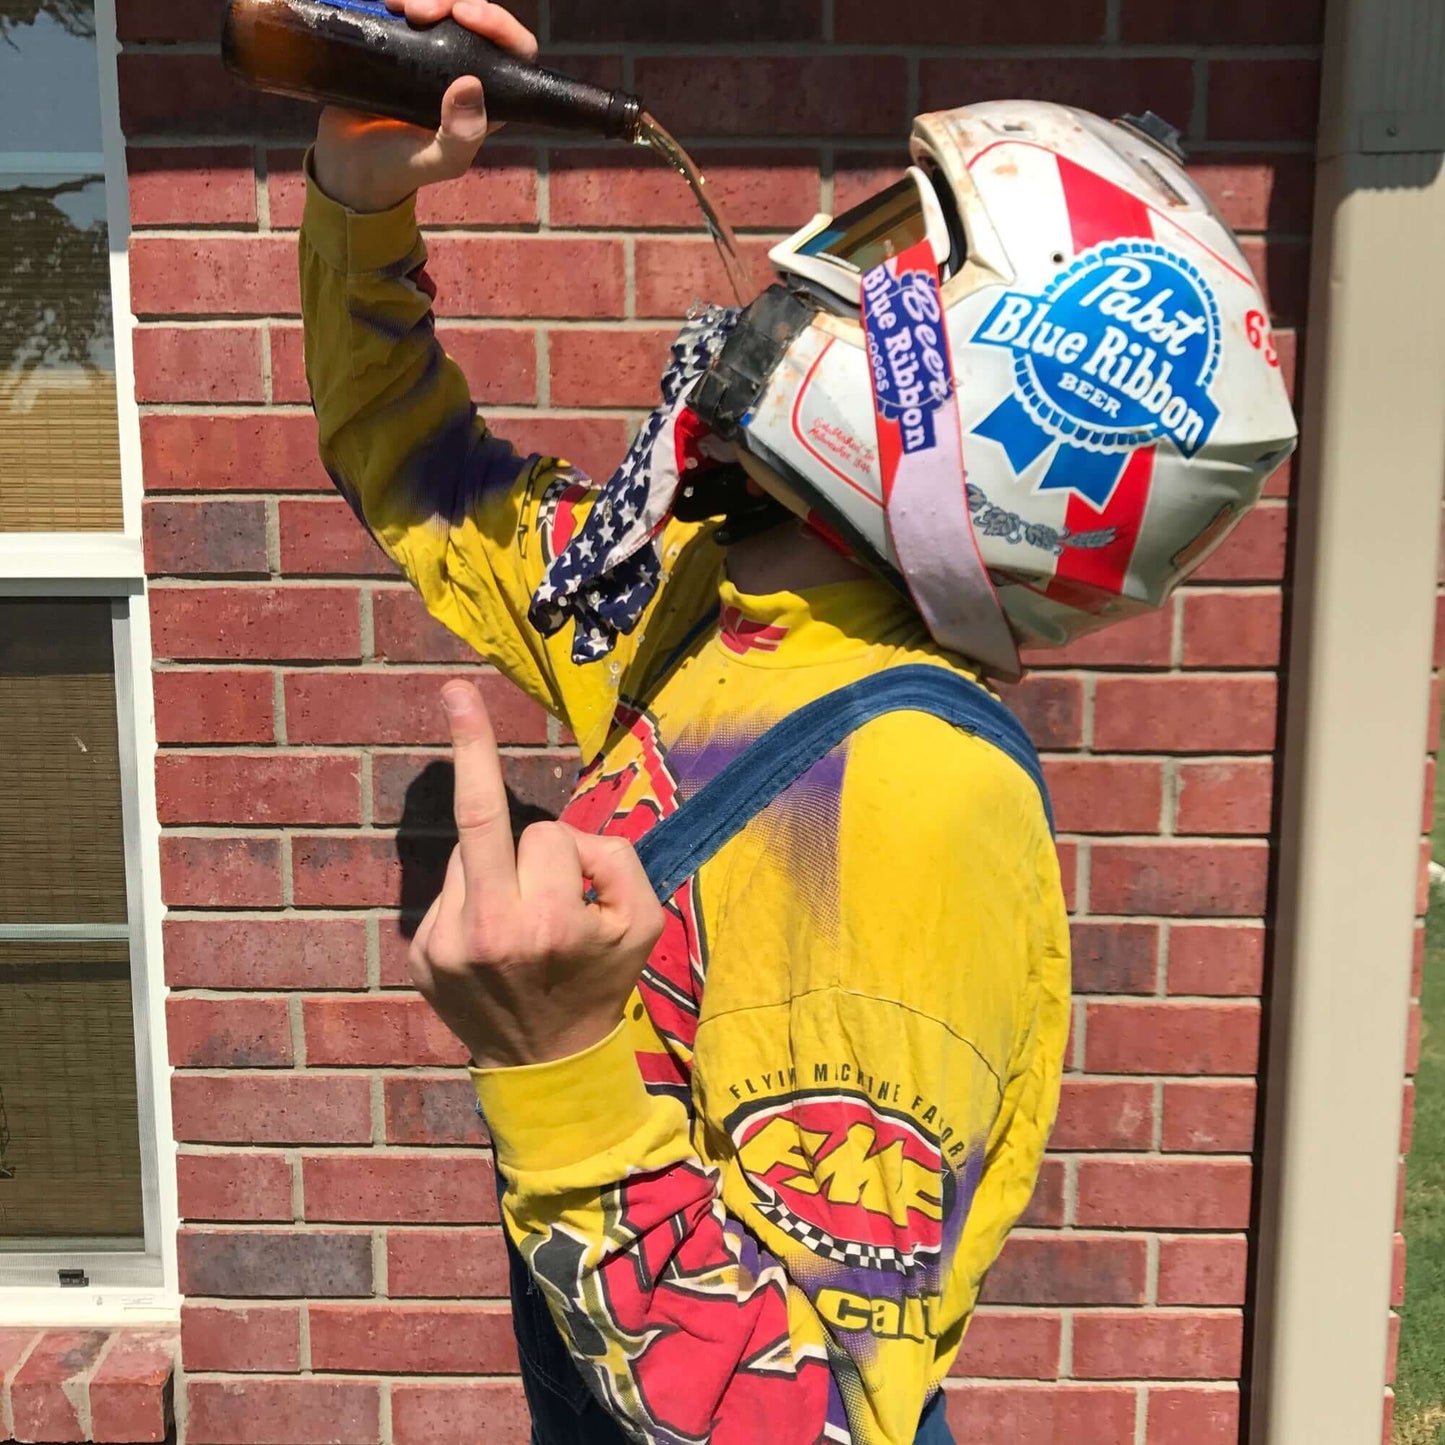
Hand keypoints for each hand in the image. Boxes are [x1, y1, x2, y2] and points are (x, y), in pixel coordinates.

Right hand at [311, 0, 537, 212]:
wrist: (350, 159)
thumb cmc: (402, 164)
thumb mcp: (438, 160)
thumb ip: (461, 136)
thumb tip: (470, 85)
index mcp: (488, 96)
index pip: (515, 51)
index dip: (500, 25)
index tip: (465, 14)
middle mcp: (467, 67)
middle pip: (477, 16)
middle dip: (454, 2)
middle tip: (421, 11)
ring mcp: (434, 51)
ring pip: (447, 5)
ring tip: (398, 6)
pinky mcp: (404, 39)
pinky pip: (413, 5)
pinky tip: (387, 2)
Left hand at [409, 681, 664, 1069]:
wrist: (546, 1064)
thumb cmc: (601, 985)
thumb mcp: (644, 925)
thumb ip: (618, 863)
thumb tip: (568, 838)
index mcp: (545, 922)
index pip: (549, 834)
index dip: (575, 852)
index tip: (569, 851)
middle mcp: (486, 930)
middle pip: (480, 817)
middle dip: (471, 747)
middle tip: (455, 690)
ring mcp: (444, 944)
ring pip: (469, 854)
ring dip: (495, 865)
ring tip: (521, 921)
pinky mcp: (420, 954)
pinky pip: (449, 890)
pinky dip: (473, 895)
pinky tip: (493, 939)